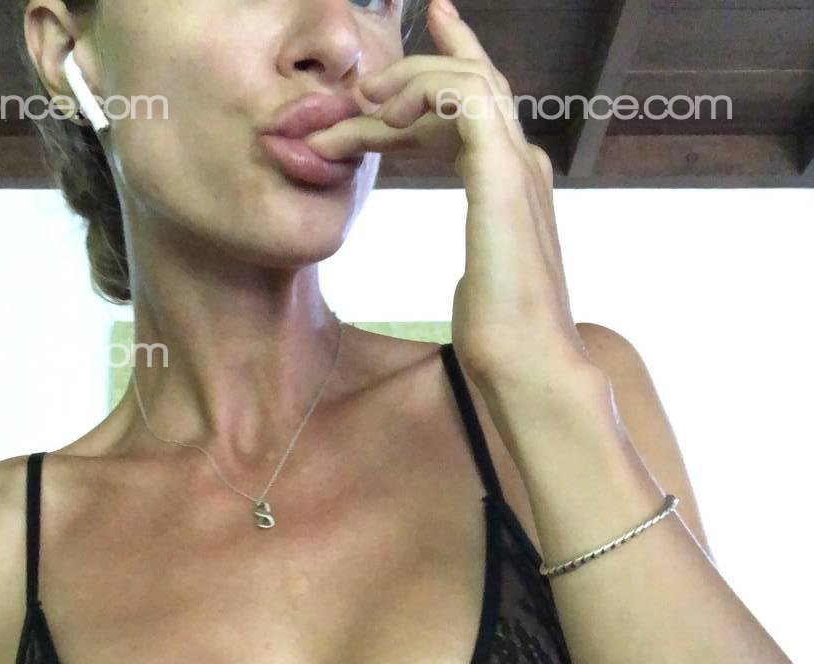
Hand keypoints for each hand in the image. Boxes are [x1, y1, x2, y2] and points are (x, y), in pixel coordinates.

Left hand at [304, 0, 593, 391]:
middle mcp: (521, 167)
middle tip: (360, 87)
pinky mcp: (503, 176)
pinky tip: (387, 118)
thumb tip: (474, 276)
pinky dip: (424, 92)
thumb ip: (478, 262)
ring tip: (364, 101)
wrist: (527, 366)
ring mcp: (517, 167)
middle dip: (415, 73)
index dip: (425, 98)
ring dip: (410, 80)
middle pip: (473, 84)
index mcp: (512, 190)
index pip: (473, 117)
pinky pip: (467, 97)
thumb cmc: (503, 341)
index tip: (375, 103)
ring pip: (469, 79)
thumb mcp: (480, 286)